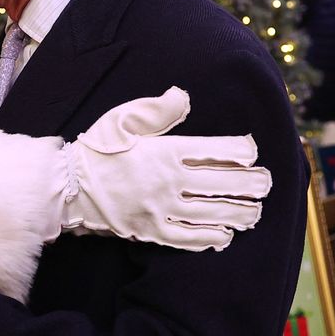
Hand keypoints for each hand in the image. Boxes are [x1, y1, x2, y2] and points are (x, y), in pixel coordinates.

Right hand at [63, 87, 271, 250]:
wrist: (67, 185)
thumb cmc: (97, 149)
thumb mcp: (122, 119)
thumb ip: (156, 110)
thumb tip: (183, 97)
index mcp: (165, 151)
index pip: (215, 150)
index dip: (240, 151)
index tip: (252, 152)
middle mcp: (169, 181)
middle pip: (221, 184)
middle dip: (250, 185)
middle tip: (267, 185)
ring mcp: (161, 208)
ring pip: (211, 213)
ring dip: (239, 213)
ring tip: (256, 214)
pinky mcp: (150, 230)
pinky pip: (187, 238)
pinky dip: (209, 238)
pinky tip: (224, 237)